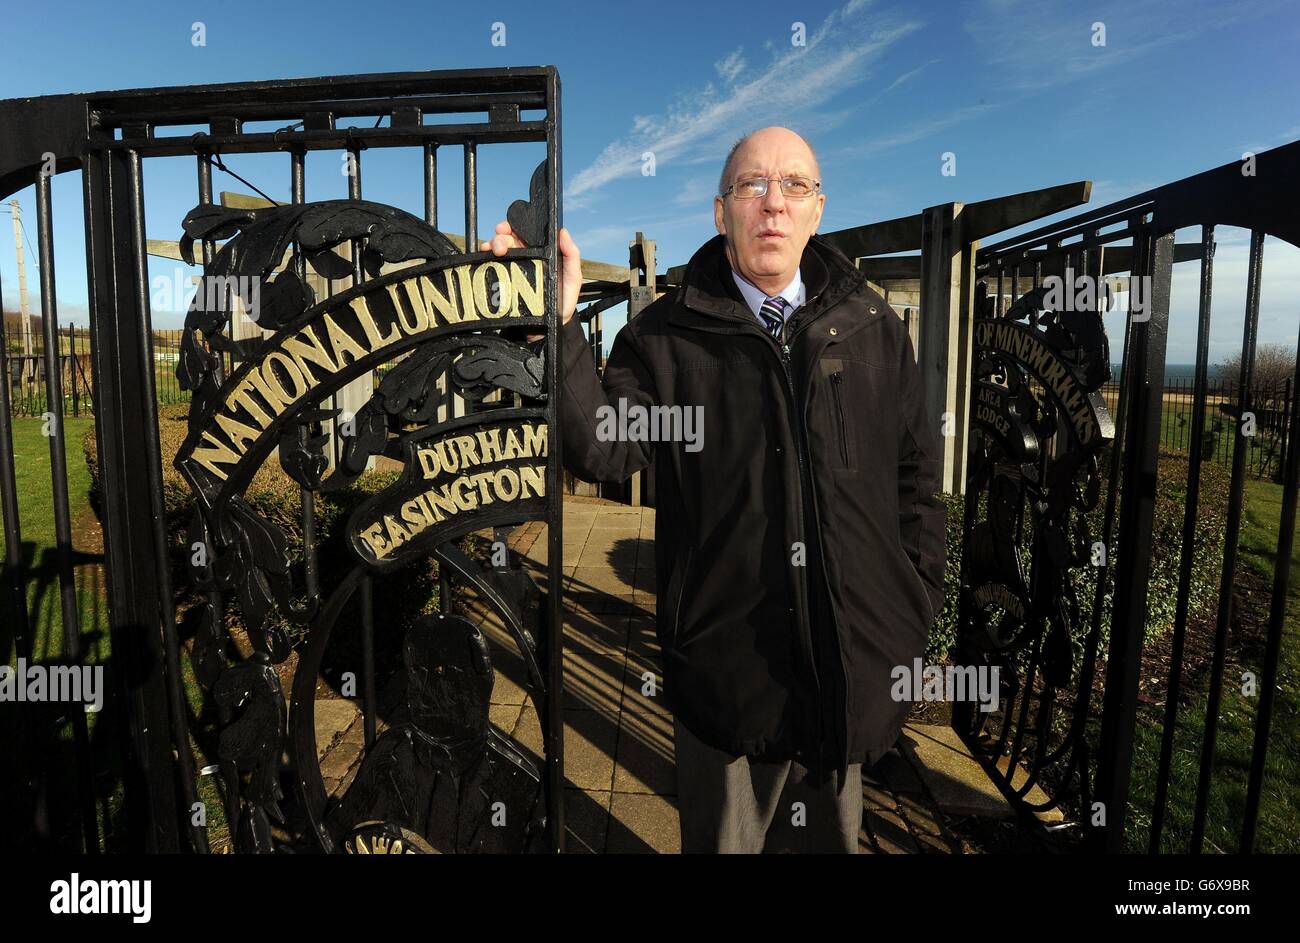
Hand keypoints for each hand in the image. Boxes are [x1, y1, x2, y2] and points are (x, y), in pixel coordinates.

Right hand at [479, 222, 580, 342]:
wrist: (548, 327)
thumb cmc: (562, 302)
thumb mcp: (573, 278)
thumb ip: (571, 256)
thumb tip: (564, 233)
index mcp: (538, 253)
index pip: (523, 233)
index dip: (513, 226)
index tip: (508, 228)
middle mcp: (523, 257)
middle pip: (506, 239)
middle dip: (500, 236)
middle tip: (502, 245)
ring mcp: (510, 269)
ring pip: (496, 249)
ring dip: (492, 244)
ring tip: (494, 251)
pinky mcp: (501, 281)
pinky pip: (489, 266)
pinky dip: (484, 258)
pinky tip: (486, 257)